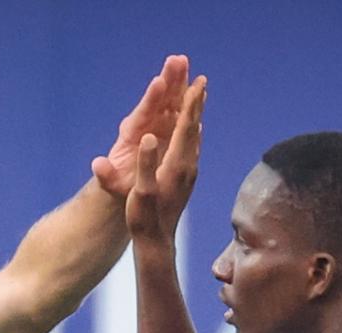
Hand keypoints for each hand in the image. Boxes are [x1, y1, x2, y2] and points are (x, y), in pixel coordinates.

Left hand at [92, 55, 189, 198]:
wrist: (129, 184)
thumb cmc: (121, 185)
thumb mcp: (112, 183)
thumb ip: (106, 175)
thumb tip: (97, 165)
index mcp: (132, 135)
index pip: (143, 113)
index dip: (151, 98)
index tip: (158, 82)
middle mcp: (146, 125)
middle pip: (158, 99)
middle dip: (167, 80)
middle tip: (177, 60)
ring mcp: (158, 124)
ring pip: (170, 99)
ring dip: (178, 81)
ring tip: (185, 61)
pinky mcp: (169, 128)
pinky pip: (181, 110)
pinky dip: (189, 98)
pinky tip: (200, 86)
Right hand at [123, 72, 207, 247]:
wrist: (157, 243)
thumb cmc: (145, 218)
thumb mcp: (141, 191)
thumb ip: (145, 164)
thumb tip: (147, 138)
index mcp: (176, 165)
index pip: (186, 127)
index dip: (190, 104)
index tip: (196, 82)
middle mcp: (188, 167)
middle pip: (194, 128)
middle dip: (196, 103)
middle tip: (201, 80)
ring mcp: (189, 174)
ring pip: (195, 137)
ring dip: (196, 116)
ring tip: (198, 98)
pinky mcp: (185, 180)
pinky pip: (191, 148)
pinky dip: (192, 132)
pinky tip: (192, 130)